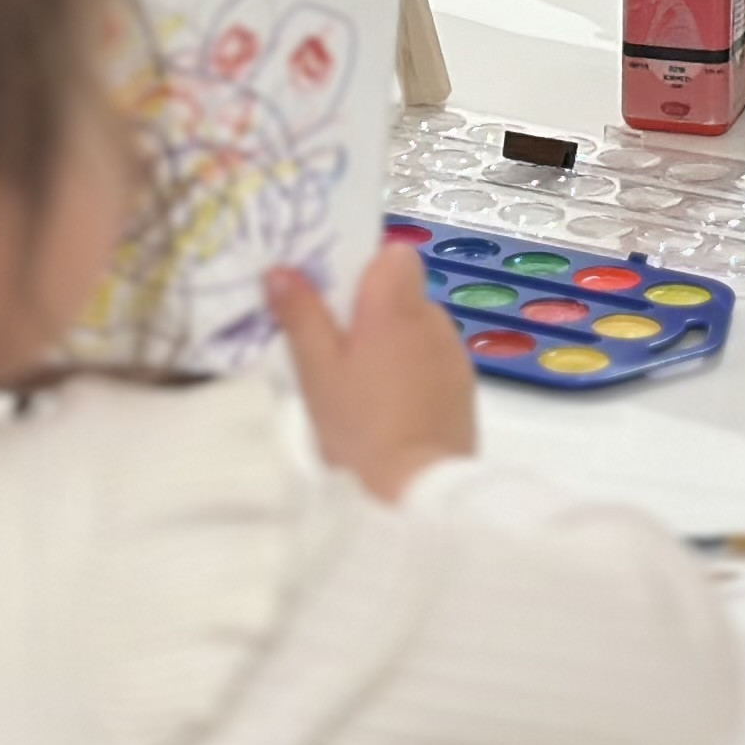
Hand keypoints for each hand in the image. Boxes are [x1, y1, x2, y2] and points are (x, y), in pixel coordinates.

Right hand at [271, 246, 474, 503]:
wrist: (418, 489)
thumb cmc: (359, 424)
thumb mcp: (316, 371)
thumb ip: (300, 315)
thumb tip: (280, 269)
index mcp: (395, 304)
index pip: (393, 255)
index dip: (363, 272)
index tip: (335, 303)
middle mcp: (433, 318)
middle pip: (401, 295)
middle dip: (371, 314)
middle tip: (335, 354)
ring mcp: (454, 353)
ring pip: (417, 330)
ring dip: (393, 346)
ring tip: (363, 391)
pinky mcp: (464, 388)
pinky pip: (433, 362)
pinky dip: (414, 375)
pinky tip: (392, 411)